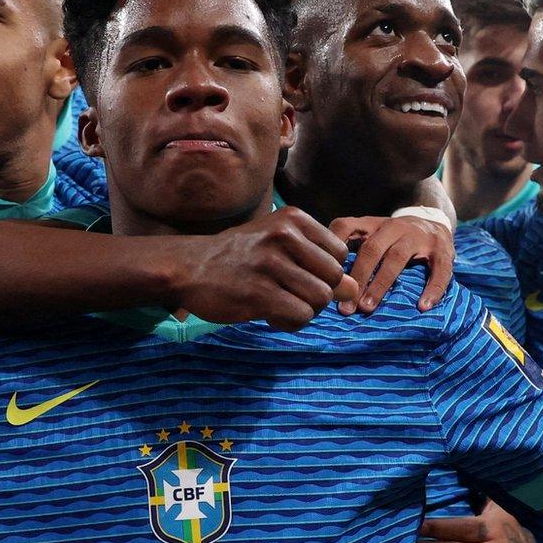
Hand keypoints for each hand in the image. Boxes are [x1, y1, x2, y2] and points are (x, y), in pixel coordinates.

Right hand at [170, 208, 358, 330]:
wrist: (189, 267)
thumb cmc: (239, 256)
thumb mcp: (277, 242)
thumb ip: (316, 261)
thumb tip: (353, 289)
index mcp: (292, 219)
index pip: (339, 253)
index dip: (326, 273)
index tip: (301, 277)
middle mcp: (284, 236)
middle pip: (334, 278)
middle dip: (318, 295)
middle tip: (290, 296)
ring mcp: (270, 264)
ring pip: (320, 299)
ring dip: (304, 311)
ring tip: (280, 306)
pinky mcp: (259, 293)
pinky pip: (300, 316)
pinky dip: (290, 323)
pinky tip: (271, 316)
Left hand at [326, 215, 454, 313]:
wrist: (434, 221)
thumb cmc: (393, 237)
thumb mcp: (370, 234)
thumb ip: (350, 247)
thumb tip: (321, 277)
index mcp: (372, 224)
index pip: (345, 226)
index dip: (332, 248)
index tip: (323, 274)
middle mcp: (393, 226)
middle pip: (371, 249)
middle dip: (356, 278)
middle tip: (345, 306)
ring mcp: (418, 236)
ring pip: (397, 258)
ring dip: (380, 284)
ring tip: (368, 308)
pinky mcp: (442, 249)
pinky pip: (438, 270)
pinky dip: (432, 288)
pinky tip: (422, 306)